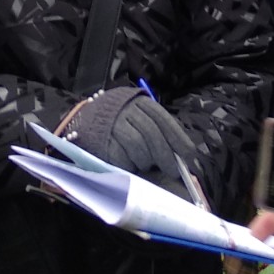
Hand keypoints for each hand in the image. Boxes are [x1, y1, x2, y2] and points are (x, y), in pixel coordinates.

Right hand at [60, 87, 196, 194]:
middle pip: (151, 133)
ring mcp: (113, 124)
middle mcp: (127, 110)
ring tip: (146, 164)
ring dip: (146, 160)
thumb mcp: (140, 117)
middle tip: (173, 170)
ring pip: (137, 145)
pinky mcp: (101, 139)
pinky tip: (131, 165)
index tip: (189, 156)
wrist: (84, 118)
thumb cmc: (121, 121)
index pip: (164, 120)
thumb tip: (182, 157)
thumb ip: (158, 132)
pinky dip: (130, 164)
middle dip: (165, 155)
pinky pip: (120, 156)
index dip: (178, 139)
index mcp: (141, 102)